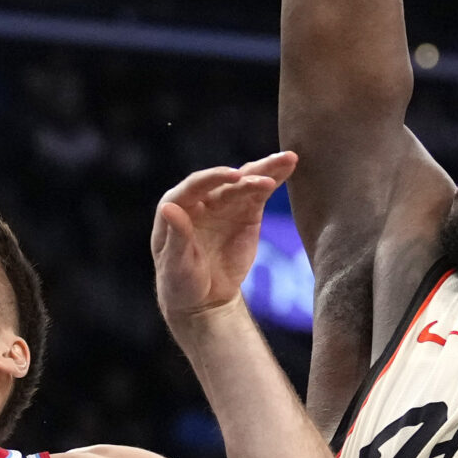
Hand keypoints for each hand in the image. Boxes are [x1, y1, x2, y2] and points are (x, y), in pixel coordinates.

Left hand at [150, 152, 297, 324]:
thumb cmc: (180, 282)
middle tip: (264, 173)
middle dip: (247, 172)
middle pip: (224, 179)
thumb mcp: (176, 264)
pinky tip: (288, 166)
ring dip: (266, 169)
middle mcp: (201, 198)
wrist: (205, 298)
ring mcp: (225, 203)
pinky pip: (260, 192)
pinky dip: (274, 179)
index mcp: (177, 205)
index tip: (236, 176)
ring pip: (246, 181)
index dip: (215, 178)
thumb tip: (168, 208)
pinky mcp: (246, 212)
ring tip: (288, 159)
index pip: (196, 185)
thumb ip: (177, 236)